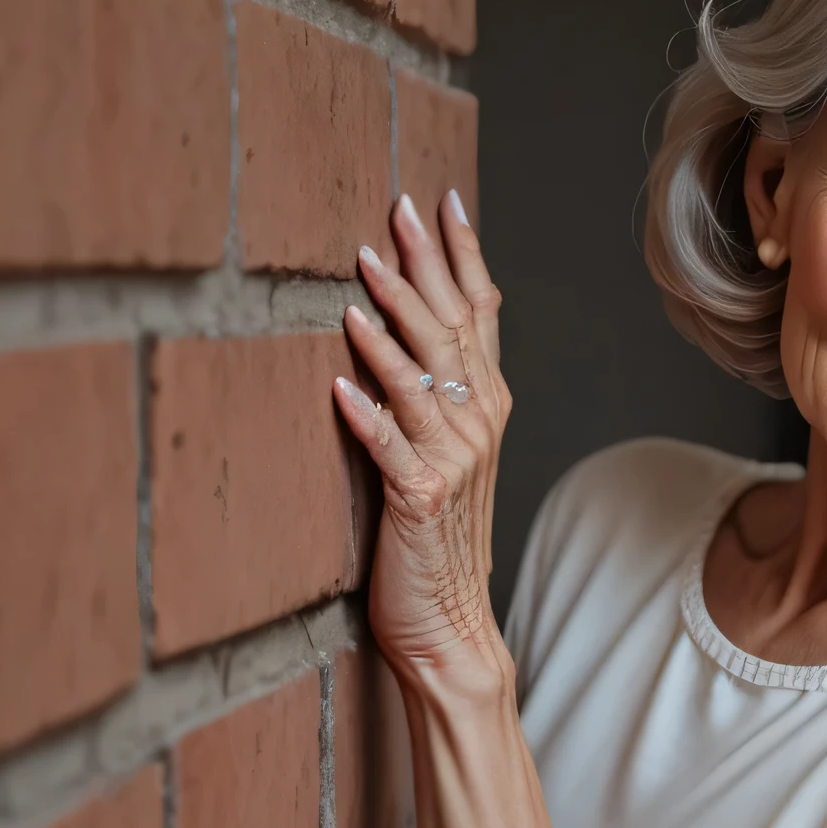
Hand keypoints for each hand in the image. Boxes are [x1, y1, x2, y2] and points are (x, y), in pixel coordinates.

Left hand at [333, 191, 513, 694]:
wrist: (450, 627)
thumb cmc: (436, 542)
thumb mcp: (446, 454)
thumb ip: (435, 392)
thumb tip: (408, 328)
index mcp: (486, 406)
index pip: (480, 313)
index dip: (463, 254)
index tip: (442, 201)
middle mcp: (478, 424)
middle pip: (452, 328)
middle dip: (423, 265)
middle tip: (396, 211)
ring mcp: (453, 461)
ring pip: (422, 376)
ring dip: (391, 324)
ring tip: (361, 274)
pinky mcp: (419, 500)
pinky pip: (390, 447)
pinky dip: (367, 413)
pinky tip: (340, 383)